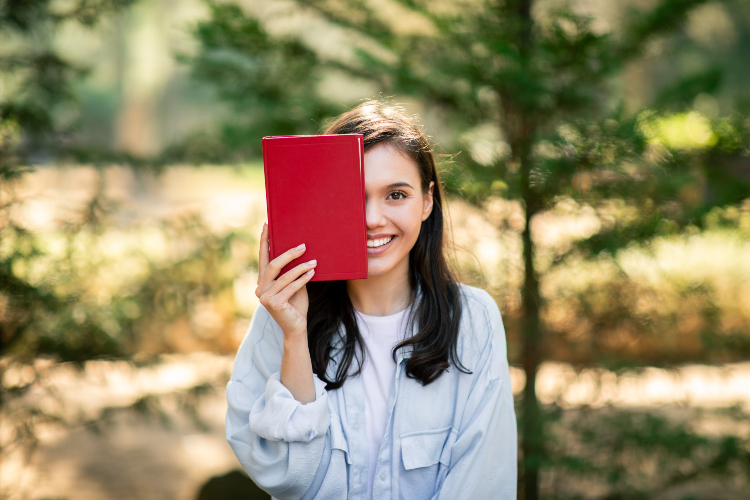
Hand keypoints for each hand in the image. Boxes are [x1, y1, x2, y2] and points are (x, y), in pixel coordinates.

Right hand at [255, 222, 316, 338]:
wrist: (297, 328)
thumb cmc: (296, 305)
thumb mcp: (294, 285)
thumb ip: (291, 272)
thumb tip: (300, 250)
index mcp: (262, 282)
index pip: (263, 258)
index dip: (264, 241)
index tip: (267, 225)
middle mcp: (260, 288)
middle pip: (273, 265)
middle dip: (289, 254)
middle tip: (304, 246)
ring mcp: (265, 297)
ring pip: (284, 276)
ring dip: (301, 267)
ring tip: (314, 261)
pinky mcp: (274, 304)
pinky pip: (291, 286)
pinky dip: (303, 279)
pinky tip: (312, 272)